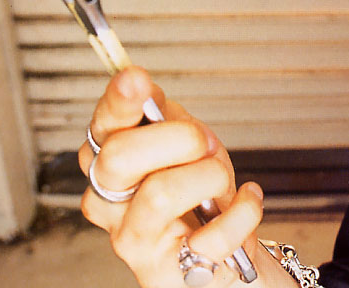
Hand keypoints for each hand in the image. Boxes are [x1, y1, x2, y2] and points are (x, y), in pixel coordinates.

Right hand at [79, 67, 264, 287]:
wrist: (222, 252)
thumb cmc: (199, 193)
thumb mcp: (185, 145)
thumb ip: (164, 117)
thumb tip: (140, 84)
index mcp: (110, 163)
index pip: (101, 128)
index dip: (117, 103)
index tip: (136, 79)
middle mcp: (109, 204)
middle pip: (119, 158)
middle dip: (177, 137)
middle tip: (203, 144)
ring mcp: (134, 241)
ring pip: (160, 193)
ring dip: (210, 175)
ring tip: (221, 181)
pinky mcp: (167, 273)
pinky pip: (212, 236)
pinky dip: (244, 211)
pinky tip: (246, 200)